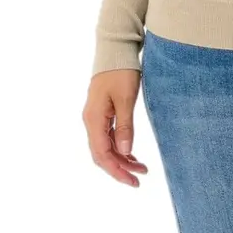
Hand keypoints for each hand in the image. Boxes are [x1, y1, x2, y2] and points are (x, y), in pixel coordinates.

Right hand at [83, 68, 149, 186]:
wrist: (115, 51)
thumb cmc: (121, 72)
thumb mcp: (126, 99)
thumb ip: (125, 126)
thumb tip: (125, 152)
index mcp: (94, 119)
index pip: (102, 154)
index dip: (117, 170)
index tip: (133, 181)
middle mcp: (91, 121)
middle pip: (101, 154)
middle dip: (119, 169)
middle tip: (139, 180)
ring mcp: (95, 118)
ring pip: (105, 147)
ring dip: (121, 159)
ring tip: (141, 169)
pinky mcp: (102, 114)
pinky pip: (107, 138)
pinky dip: (119, 148)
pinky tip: (132, 154)